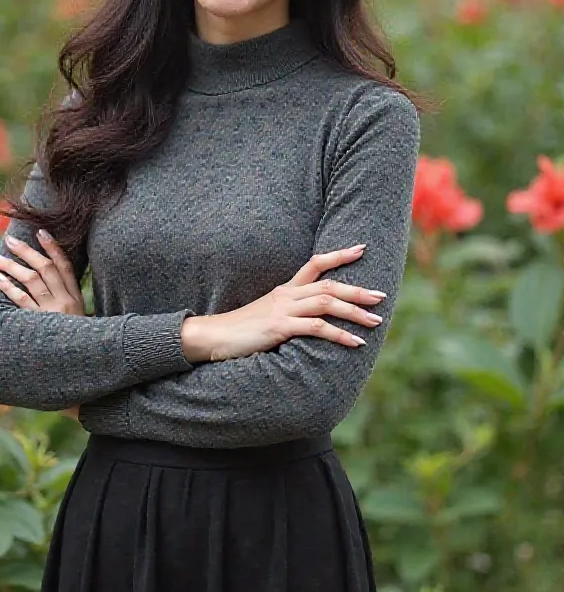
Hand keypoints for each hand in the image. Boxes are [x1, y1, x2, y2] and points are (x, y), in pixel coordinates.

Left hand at [0, 230, 83, 418]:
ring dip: (12, 267)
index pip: (66, 267)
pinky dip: (10, 288)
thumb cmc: (83, 349)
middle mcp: (66, 303)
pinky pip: (22, 302)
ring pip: (32, 281)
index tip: (41, 232)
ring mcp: (53, 314)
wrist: (88, 377)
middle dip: (27, 252)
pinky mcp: (40, 326)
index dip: (53, 248)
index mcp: (77, 301)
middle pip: (45, 269)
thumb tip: (54, 293)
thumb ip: (69, 308)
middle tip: (10, 240)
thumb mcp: (81, 325)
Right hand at [185, 244, 386, 362]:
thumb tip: (310, 323)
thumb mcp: (266, 317)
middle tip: (381, 296)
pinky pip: (316, 328)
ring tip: (376, 321)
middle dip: (357, 290)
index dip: (339, 254)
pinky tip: (354, 343)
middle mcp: (286, 295)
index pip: (315, 263)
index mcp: (284, 290)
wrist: (211, 337)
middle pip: (329, 285)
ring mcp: (282, 310)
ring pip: (327, 303)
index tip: (362, 248)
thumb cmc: (239, 331)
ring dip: (354, 312)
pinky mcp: (279, 327)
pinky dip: (339, 335)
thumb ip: (288, 316)